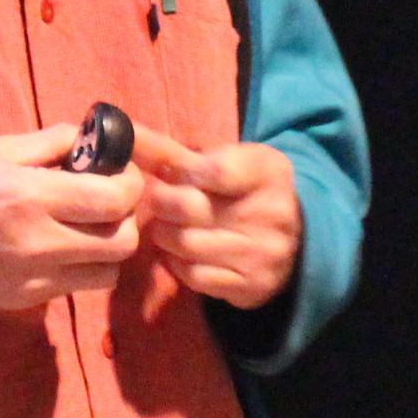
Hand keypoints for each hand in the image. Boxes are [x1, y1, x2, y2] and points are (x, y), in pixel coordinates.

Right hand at [0, 125, 150, 314]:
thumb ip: (55, 142)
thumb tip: (99, 139)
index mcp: (33, 195)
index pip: (115, 199)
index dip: (129, 184)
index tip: (119, 174)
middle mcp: (41, 242)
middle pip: (123, 242)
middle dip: (126, 219)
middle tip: (107, 203)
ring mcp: (35, 278)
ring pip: (108, 273)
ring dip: (109, 250)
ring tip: (88, 229)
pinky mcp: (26, 301)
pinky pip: (77, 288)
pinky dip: (82, 269)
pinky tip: (62, 249)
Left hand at [132, 130, 301, 308]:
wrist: (295, 242)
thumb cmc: (244, 192)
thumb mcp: (221, 160)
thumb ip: (170, 150)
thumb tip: (122, 131)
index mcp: (269, 172)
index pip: (214, 170)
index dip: (179, 172)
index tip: (170, 173)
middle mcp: (273, 214)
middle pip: (189, 207)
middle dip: (162, 203)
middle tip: (159, 202)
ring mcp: (264, 254)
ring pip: (185, 244)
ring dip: (163, 234)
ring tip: (166, 225)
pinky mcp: (252, 287)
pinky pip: (193, 277)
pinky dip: (174, 263)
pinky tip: (178, 252)